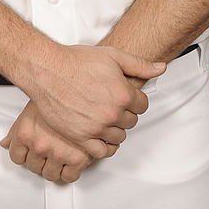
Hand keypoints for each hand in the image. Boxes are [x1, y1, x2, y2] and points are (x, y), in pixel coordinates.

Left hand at [0, 100, 117, 182]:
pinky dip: (69, 172)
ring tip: (59, 156)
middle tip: (47, 152)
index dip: (23, 155)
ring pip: (50, 174)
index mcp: (25, 133)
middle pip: (33, 167)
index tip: (29, 153)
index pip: (16, 157)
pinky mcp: (78, 158)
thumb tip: (4, 143)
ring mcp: (58, 153)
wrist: (78, 84)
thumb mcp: (30, 109)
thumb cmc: (56, 90)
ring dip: (53, 167)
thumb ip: (15, 129)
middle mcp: (39, 145)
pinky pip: (69, 176)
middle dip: (39, 161)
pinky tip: (70, 162)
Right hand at [27, 44, 164, 158]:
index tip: (126, 95)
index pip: (143, 105)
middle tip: (113, 103)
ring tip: (104, 116)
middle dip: (125, 112)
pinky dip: (104, 145)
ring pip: (118, 137)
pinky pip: (101, 151)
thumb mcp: (112, 56)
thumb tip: (160, 69)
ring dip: (114, 128)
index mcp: (122, 94)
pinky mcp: (81, 138)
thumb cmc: (77, 62)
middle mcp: (112, 114)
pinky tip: (100, 135)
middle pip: (131, 121)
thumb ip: (139, 65)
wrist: (48, 71)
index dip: (135, 99)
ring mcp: (96, 128)